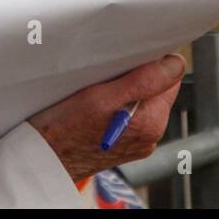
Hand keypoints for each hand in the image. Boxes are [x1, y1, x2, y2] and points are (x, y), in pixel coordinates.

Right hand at [27, 54, 184, 182]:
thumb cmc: (65, 129)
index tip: (127, 59)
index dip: (151, 62)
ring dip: (124, 89)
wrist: (42, 158)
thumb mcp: (102, 96)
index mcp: (151, 121)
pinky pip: (129, 112)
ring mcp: (137, 140)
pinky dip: (116, 103)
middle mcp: (149, 134)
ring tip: (98, 92)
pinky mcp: (123, 143)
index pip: (169, 78)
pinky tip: (96, 105)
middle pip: (155, 88)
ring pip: (141, 99)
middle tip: (106, 76)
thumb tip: (176, 63)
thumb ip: (143, 80)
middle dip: (136, 76)